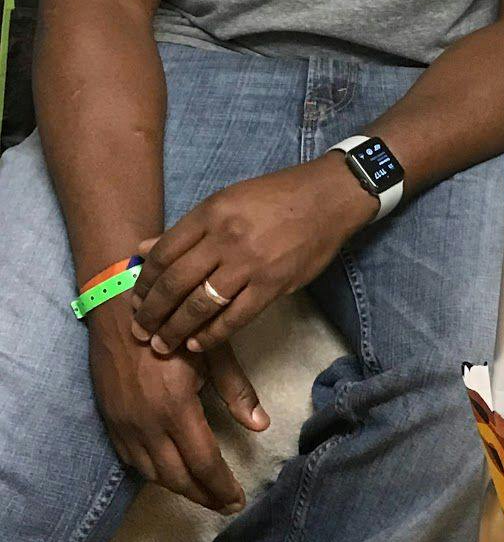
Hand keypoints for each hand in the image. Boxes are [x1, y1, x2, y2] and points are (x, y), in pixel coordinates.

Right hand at [88, 296, 268, 512]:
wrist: (120, 306)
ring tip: (203, 492)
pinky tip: (170, 472)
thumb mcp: (212, 350)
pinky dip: (153, 474)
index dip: (221, 486)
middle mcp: (147, 425)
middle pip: (177, 477)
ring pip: (152, 474)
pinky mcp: (109, 420)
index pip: (203, 463)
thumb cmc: (176, 321)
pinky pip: (131, 461)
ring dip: (179, 488)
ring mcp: (124, 425)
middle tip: (225, 504)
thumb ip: (235, 390)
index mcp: (175, 408)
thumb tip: (261, 425)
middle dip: (203, 496)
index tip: (239, 499)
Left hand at [130, 155, 372, 355]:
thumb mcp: (228, 199)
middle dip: (152, 312)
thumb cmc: (277, 196)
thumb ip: (187, 228)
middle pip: (175, 283)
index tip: (136, 300)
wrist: (329, 197)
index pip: (164, 252)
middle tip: (140, 331)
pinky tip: (198, 344)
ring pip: (199, 305)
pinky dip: (211, 335)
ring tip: (163, 344)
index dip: (144, 282)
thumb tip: (143, 248)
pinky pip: (234, 318)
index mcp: (212, 212)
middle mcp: (226, 237)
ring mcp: (250, 263)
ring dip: (175, 330)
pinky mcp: (272, 285)